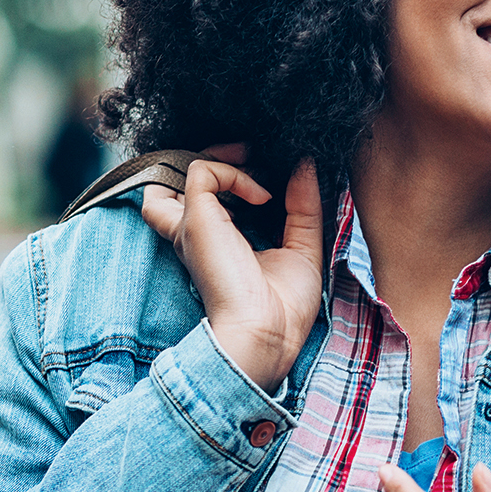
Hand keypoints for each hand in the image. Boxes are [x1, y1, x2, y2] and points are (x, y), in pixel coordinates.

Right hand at [140, 144, 323, 389]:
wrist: (267, 335)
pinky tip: (261, 196)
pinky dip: (234, 173)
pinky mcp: (195, 220)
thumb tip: (305, 163)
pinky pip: (203, 172)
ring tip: (253, 161)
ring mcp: (193, 225)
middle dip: (223, 158)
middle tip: (259, 159)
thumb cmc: (283, 308)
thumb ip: (303, 204)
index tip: (274, 177)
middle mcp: (199, 232)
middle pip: (186, 178)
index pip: (209, 196)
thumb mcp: (303, 246)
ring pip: (184, 168)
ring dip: (222, 156)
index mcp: (218, 241)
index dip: (236, 176)